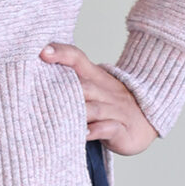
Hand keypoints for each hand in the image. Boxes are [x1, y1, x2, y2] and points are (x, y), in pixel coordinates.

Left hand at [40, 43, 157, 155]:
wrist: (149, 119)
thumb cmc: (111, 104)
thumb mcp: (94, 88)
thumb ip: (72, 83)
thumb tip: (35, 81)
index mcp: (96, 77)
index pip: (78, 59)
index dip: (61, 53)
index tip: (42, 52)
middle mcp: (106, 91)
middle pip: (84, 86)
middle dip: (62, 90)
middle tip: (36, 95)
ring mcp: (115, 110)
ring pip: (95, 108)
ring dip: (77, 112)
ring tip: (55, 117)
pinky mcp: (122, 130)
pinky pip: (109, 128)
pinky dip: (96, 131)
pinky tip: (83, 134)